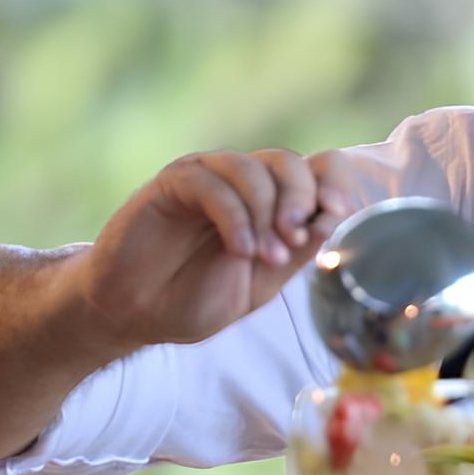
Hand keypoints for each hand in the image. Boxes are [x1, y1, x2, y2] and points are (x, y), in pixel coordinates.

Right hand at [70, 149, 348, 355]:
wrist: (133, 312)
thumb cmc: (195, 297)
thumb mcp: (261, 284)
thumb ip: (295, 253)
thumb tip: (332, 220)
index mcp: (270, 202)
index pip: (314, 170)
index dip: (332, 183)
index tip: (339, 213)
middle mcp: (241, 182)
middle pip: (288, 162)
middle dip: (301, 199)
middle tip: (295, 242)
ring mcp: (207, 177)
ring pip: (252, 168)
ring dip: (268, 212)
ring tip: (266, 257)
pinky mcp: (173, 182)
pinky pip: (212, 183)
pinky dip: (235, 216)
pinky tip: (239, 250)